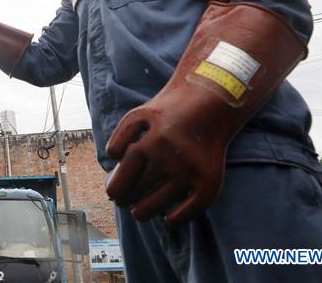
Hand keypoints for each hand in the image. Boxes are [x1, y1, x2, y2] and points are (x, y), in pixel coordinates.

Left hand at [104, 91, 227, 226]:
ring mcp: (190, 169)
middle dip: (127, 199)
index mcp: (150, 141)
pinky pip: (192, 207)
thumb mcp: (139, 115)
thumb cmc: (168, 112)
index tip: (112, 194)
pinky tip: (168, 219)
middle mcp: (170, 157)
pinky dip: (178, 218)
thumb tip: (112, 165)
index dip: (116, 187)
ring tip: (138, 213)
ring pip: (160, 201)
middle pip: (140, 189)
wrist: (209, 102)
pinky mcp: (209, 178)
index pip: (125, 175)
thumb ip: (122, 136)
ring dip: (145, 211)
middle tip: (123, 203)